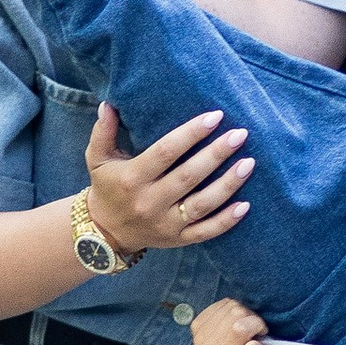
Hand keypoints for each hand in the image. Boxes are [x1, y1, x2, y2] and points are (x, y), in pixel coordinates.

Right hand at [81, 99, 252, 259]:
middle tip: (240, 134)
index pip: (166, 152)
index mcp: (132, 178)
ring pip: (202, 204)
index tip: (215, 116)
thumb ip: (102, 131)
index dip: (191, 133)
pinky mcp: (177, 240)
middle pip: (189, 176)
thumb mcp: (96, 159)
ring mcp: (166, 224)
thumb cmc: (107, 187)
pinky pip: (206, 232)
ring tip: (248, 163)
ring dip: (228, 185)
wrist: (104, 233)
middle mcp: (150, 202)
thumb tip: (108, 104)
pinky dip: (226, 221)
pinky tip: (246, 205)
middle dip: (216, 154)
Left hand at [191, 297, 277, 344]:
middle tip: (255, 332)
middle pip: (235, 312)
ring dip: (242, 312)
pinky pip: (220, 304)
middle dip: (251, 317)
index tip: (262, 334)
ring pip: (229, 305)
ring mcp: (199, 336)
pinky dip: (231, 309)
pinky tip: (235, 322)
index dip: (257, 324)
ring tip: (246, 328)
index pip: (240, 327)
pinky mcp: (197, 325)